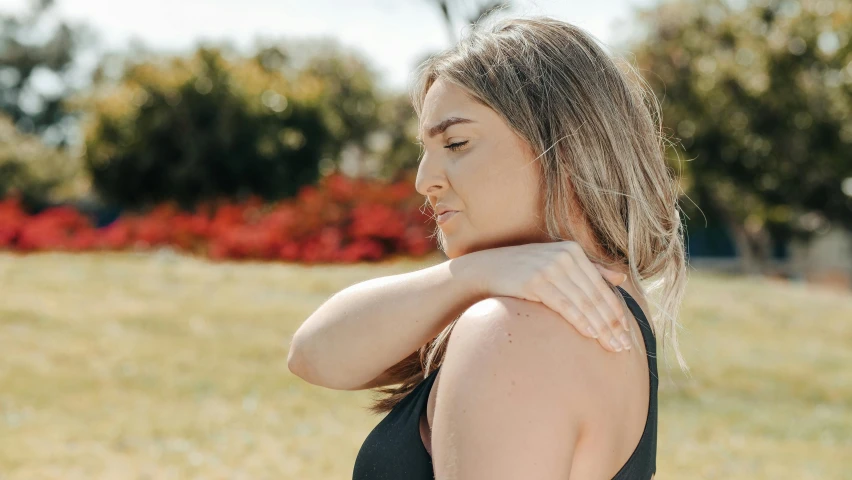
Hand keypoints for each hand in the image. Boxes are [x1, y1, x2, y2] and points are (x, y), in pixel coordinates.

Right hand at [470, 241, 631, 351]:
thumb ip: (590, 269)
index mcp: (573, 251)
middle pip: (595, 296)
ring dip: (600, 327)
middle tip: (624, 346)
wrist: (486, 269)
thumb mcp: (557, 263)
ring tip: (612, 346)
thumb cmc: (523, 269)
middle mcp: (564, 256)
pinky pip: (564, 304)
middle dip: (612, 324)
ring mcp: (549, 268)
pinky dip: (580, 320)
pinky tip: (591, 335)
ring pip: (583, 302)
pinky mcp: (535, 281)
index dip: (616, 312)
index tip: (627, 334)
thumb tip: (620, 277)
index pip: (602, 287)